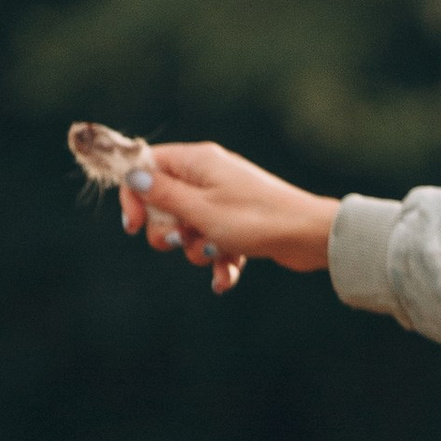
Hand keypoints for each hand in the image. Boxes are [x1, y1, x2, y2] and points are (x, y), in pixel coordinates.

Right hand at [118, 142, 339, 291]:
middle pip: (164, 203)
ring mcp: (224, 200)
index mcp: (197, 161)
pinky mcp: (238, 223)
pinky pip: (214, 242)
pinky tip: (226, 278)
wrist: (309, 236)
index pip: (147, 166)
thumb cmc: (255, 219)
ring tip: (217, 253)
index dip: (134, 196)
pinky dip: (218, 260)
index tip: (133, 226)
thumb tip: (132, 175)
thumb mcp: (200, 210)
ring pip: (189, 228)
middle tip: (181, 241)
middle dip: (168, 231)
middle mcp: (209, 176)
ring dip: (197, 249)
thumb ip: (162, 194)